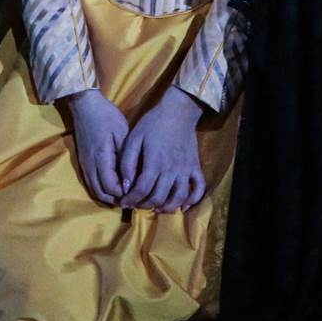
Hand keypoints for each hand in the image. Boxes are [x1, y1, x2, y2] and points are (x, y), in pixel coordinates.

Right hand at [64, 89, 129, 206]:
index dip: (124, 194)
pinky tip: (112, 188)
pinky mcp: (82, 162)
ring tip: (124, 196)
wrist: (85, 106)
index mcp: (101, 157)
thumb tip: (132, 179)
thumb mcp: (123, 133)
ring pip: (94, 191)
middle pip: (102, 193)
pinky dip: (101, 190)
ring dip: (108, 197)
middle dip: (117, 199)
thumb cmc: (107, 117)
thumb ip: (127, 158)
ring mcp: (84, 164)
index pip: (111, 186)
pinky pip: (90, 184)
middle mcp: (90, 165)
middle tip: (132, 198)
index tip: (137, 191)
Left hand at [118, 91, 206, 212]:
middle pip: (158, 197)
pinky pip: (198, 188)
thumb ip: (127, 162)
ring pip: (178, 198)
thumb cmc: (153, 124)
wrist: (178, 111)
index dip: (131, 200)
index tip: (124, 203)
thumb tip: (125, 184)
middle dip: (145, 205)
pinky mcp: (195, 167)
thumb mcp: (133, 138)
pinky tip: (183, 206)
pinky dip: (192, 200)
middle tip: (136, 204)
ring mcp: (185, 170)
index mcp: (154, 163)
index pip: (142, 190)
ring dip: (167, 208)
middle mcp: (171, 170)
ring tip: (156, 209)